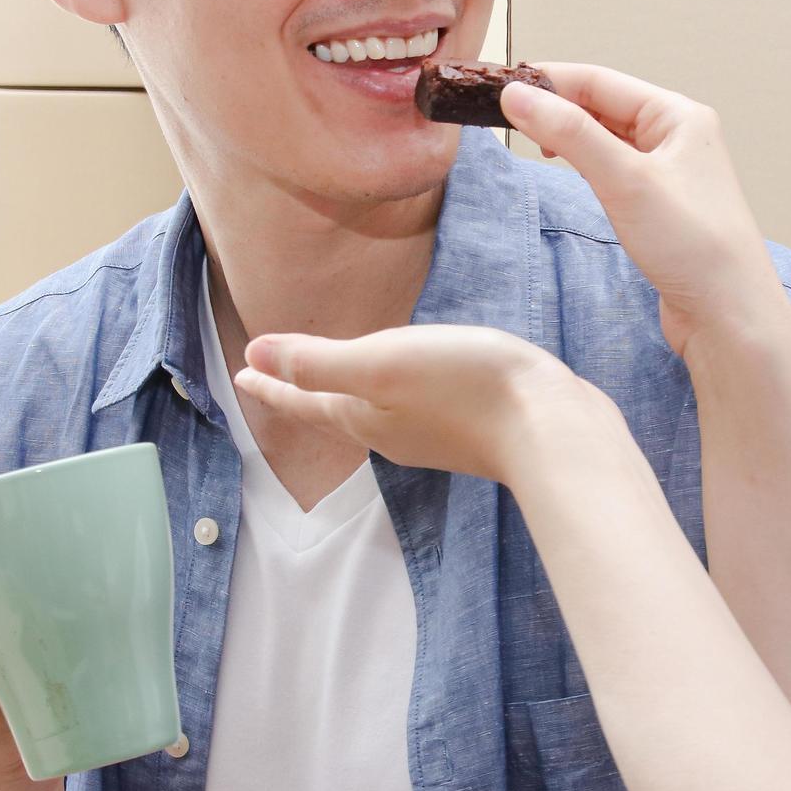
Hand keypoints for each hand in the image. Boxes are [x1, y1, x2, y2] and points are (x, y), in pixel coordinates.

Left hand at [234, 324, 619, 488]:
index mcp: (364, 416)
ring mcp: (432, 436)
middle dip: (303, 393)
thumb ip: (319, 362)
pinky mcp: (469, 429)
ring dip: (344, 396)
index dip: (272, 385)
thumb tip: (252, 354)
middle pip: (334, 412)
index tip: (240, 374)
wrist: (550, 427)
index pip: (304, 401)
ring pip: (372, 415)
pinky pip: (411, 411)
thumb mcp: (383, 362)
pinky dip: (391, 396)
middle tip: (272, 377)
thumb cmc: (465, 387)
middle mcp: (392, 433)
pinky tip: (408, 384)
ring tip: (330, 381)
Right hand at [504, 64, 786, 359]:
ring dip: (570, 136)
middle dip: (556, 107)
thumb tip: (518, 96)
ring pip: (606, 137)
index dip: (549, 81)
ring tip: (531, 142)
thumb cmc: (695, 246)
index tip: (503, 88)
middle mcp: (677, 137)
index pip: (600, 80)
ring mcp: (669, 171)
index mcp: (678, 115)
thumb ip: (570, 134)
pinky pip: (614, 168)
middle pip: (602, 105)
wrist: (728, 314)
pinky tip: (569, 170)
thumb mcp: (624, 180)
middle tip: (507, 116)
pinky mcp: (660, 204)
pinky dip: (586, 164)